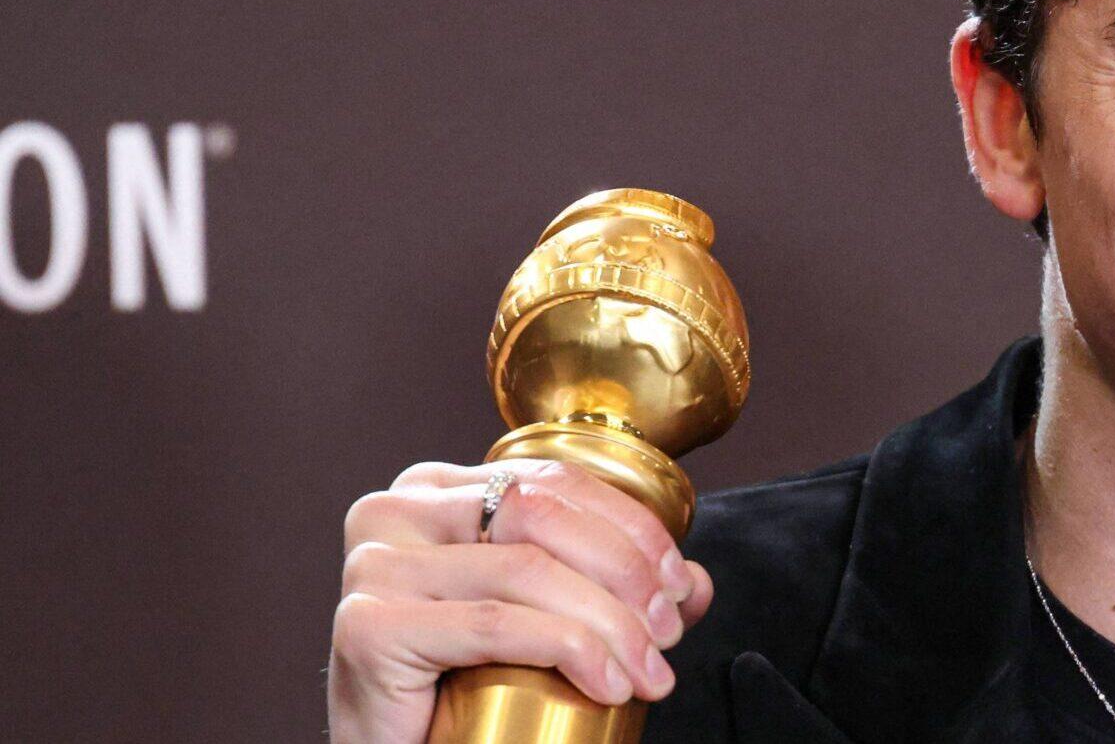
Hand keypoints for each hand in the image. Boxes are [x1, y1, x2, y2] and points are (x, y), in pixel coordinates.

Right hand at [326, 459, 715, 743]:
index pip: (553, 481)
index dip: (631, 527)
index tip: (677, 586)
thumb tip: (692, 584)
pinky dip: (568, 649)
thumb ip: (617, 592)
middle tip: (666, 634)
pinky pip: (495, 623)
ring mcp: (374, 565)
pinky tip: (607, 684)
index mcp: (435, 490)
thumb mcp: (549, 620)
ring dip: (610, 622)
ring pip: (525, 571)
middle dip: (626, 573)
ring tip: (648, 671)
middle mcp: (394, 512)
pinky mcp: (368, 626)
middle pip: (542, 516)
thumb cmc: (461, 686)